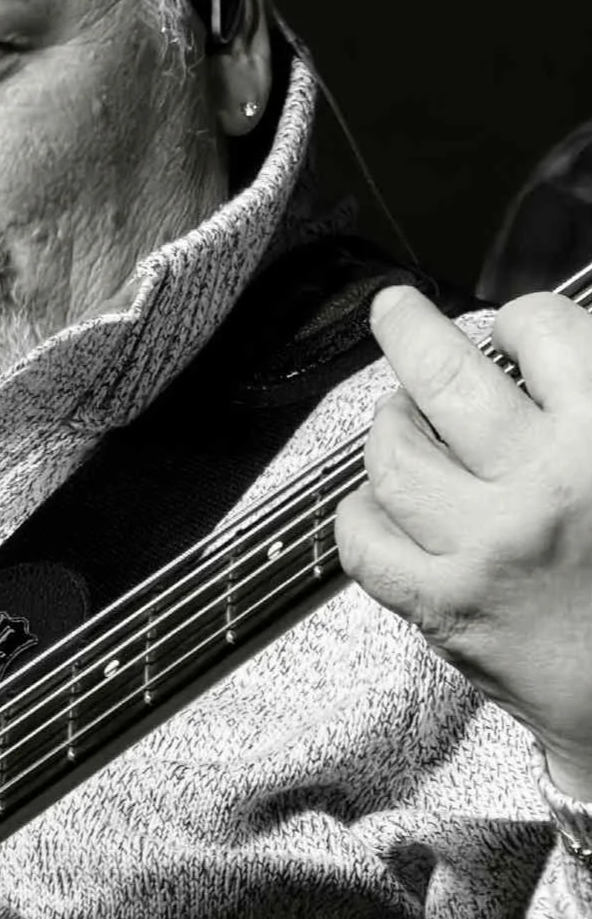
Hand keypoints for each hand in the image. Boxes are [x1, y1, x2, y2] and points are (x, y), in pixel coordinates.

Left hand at [335, 284, 591, 798]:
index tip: (516, 329)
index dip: (522, 322)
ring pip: (395, 452)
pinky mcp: (446, 607)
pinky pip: (365, 542)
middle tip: (395, 311)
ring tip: (401, 416)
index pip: (544, 332)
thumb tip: (557, 347)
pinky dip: (360, 512)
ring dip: (390, 423)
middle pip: (444, 375)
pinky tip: (378, 501)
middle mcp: (545, 484)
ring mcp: (486, 547)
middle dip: (409, 327)